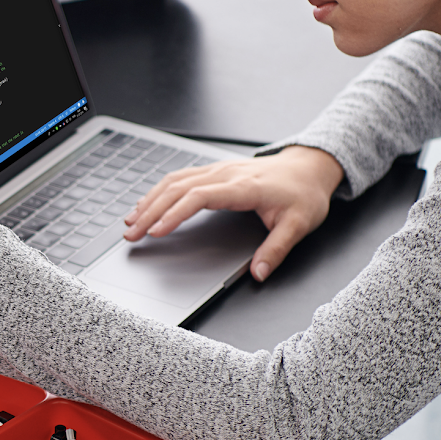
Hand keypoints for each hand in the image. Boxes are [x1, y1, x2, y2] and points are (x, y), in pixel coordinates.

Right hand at [122, 145, 343, 280]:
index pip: (199, 197)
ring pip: (174, 180)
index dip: (175, 214)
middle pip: (177, 189)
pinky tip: (147, 203)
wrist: (310, 166)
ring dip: (149, 200)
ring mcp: (218, 169)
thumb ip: (276, 250)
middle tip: (131, 234)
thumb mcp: (299, 225)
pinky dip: (158, 191)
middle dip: (150, 211)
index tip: (157, 232)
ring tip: (131, 221)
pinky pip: (180, 177)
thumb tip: (258, 273)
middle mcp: (226, 174)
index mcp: (243, 187)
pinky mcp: (215, 170)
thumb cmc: (304, 194)